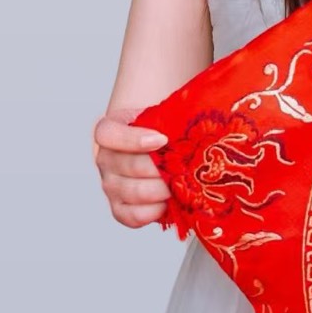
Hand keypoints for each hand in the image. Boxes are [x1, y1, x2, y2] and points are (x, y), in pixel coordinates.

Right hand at [93, 109, 170, 228]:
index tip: (162, 139)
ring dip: (158, 190)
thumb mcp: (163, 111)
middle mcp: (106, 159)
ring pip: (130, 192)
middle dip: (157, 169)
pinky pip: (129, 216)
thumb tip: (206, 96)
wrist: (158, 146)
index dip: (132, 139)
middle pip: (126, 166)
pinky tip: (168, 203)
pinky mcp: (120, 207)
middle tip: (180, 168)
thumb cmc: (162, 126)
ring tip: (179, 185)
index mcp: (109, 130)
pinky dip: (151, 212)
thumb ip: (175, 106)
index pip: (107, 135)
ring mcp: (111, 184)